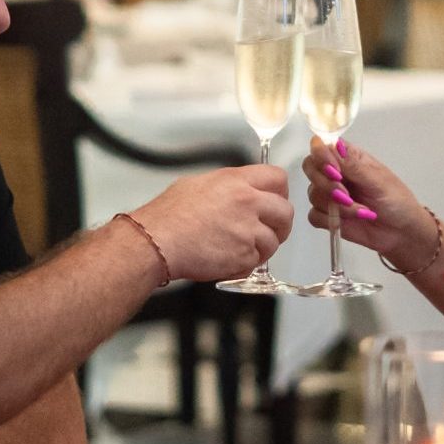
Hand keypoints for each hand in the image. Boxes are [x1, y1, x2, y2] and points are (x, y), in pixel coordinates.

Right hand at [132, 163, 292, 282]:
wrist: (157, 242)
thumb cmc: (168, 216)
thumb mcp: (198, 184)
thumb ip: (228, 186)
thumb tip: (239, 190)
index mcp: (236, 181)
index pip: (277, 178)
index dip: (280, 192)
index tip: (276, 201)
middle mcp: (248, 202)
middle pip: (286, 212)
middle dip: (280, 224)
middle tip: (269, 231)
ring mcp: (248, 230)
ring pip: (274, 241)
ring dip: (261, 248)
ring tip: (238, 249)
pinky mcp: (244, 255)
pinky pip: (256, 262)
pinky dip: (245, 265)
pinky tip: (227, 260)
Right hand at [301, 137, 438, 268]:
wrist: (401, 232)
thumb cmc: (396, 201)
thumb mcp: (379, 180)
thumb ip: (354, 166)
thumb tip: (333, 146)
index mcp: (348, 158)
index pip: (321, 146)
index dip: (322, 157)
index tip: (335, 171)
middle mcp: (335, 173)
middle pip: (310, 168)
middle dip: (326, 184)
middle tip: (346, 195)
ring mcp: (330, 195)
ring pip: (313, 194)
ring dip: (336, 206)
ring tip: (361, 211)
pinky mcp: (328, 216)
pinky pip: (314, 215)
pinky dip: (330, 220)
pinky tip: (349, 221)